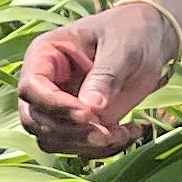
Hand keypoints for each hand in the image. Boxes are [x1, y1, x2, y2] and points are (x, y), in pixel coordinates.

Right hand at [18, 0, 181, 157]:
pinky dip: (103, 149)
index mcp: (45, 54)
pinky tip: (130, 133)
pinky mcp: (77, 123)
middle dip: (69, 133)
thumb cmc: (131, 31)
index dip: (54, 105)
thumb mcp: (122, 47)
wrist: (150, 41)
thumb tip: (91, 107)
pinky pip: (77, 146)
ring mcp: (59, 107)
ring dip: (87, 145)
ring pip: (52, 140)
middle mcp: (45, 83)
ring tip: (124, 133)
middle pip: (35, 120)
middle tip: (105, 134)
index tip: (86, 113)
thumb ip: (105, 75)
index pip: (32, 87)